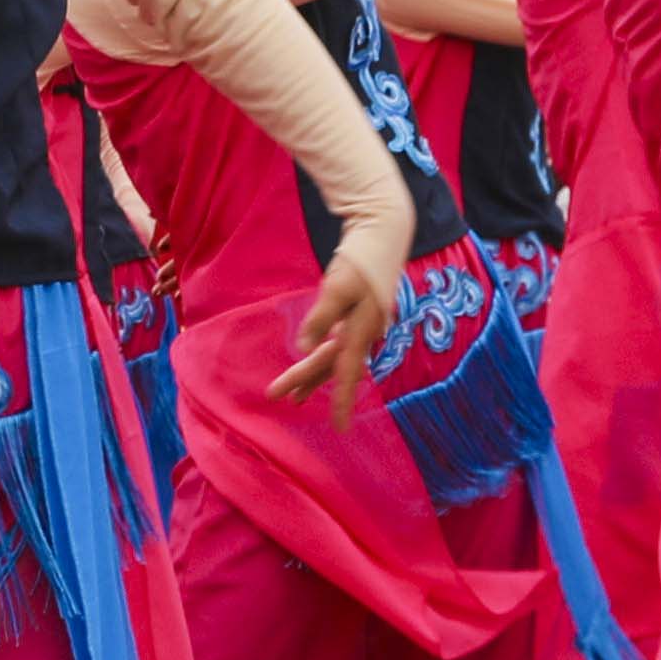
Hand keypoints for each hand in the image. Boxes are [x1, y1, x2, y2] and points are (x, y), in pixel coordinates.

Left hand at [273, 225, 407, 409]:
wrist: (384, 232)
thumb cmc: (361, 259)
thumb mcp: (338, 287)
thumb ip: (321, 318)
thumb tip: (305, 349)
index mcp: (361, 330)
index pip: (346, 373)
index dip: (340, 401)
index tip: (338, 427)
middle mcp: (366, 332)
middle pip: (333, 365)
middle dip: (305, 380)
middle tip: (276, 395)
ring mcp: (364, 324)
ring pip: (336, 356)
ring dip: (314, 373)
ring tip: (293, 394)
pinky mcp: (360, 314)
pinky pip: (340, 344)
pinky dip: (325, 356)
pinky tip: (316, 361)